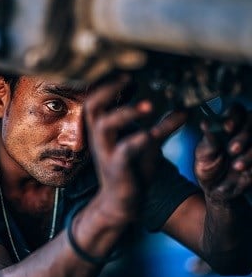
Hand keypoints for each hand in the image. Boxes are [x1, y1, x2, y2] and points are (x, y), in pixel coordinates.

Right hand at [85, 75, 186, 221]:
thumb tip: (184, 110)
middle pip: (92, 106)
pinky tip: (149, 134)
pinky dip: (136, 140)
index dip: (109, 84)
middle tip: (128, 78)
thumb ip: (163, 127)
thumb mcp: (148, 144)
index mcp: (105, 129)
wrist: (121, 202)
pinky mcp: (115, 168)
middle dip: (108, 89)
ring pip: (104, 126)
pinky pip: (122, 152)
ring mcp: (106, 153)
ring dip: (125, 113)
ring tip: (149, 106)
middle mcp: (100, 138)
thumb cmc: (131, 170)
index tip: (129, 74)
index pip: (98, 99)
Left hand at [195, 103, 251, 203]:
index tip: (227, 128)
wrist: (216, 189)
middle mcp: (245, 132)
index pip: (237, 111)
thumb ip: (208, 140)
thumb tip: (205, 123)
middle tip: (232, 150)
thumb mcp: (203, 154)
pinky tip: (244, 175)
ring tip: (237, 166)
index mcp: (229, 126)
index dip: (234, 117)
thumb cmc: (207, 166)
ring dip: (250, 154)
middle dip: (244, 136)